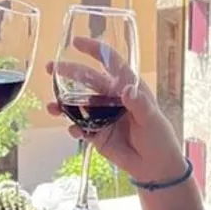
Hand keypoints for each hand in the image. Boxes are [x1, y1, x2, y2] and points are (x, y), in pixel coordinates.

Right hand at [46, 36, 184, 182]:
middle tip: (50, 68)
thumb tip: (126, 90)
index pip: (110, 62)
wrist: (155, 167)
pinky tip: (74, 131)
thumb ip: (139, 104)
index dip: (94, 50)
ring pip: (78, 105)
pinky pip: (80, 127)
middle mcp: (112, 98)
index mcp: (128, 87)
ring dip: (64, 104)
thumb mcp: (152, 119)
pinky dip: (74, 128)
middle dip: (68, 73)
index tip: (76, 42)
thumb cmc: (159, 137)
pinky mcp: (97, 133)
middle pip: (87, 80)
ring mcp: (103, 116)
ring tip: (52, 107)